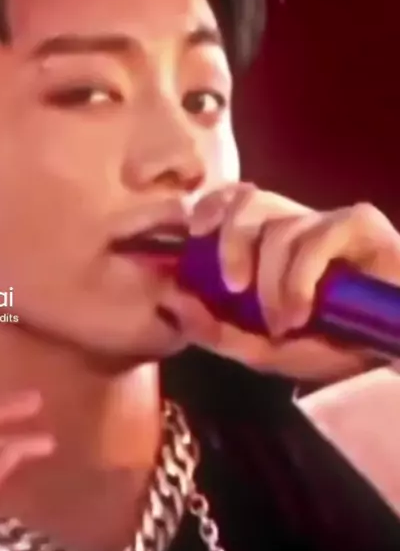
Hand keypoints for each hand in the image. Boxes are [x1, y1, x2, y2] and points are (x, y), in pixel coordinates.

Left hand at [175, 184, 399, 381]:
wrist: (393, 351)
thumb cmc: (332, 344)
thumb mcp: (264, 348)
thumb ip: (217, 330)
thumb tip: (173, 301)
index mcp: (273, 242)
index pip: (233, 199)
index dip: (210, 205)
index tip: (195, 232)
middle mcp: (298, 224)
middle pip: (249, 201)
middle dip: (231, 243)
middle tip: (234, 289)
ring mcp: (330, 221)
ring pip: (281, 228)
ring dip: (272, 283)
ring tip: (284, 323)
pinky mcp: (361, 224)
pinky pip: (316, 237)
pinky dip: (299, 279)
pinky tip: (302, 312)